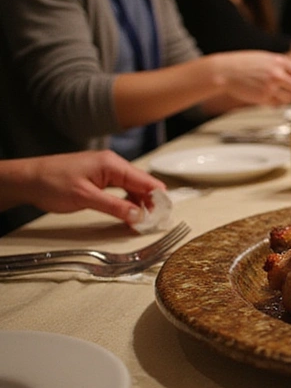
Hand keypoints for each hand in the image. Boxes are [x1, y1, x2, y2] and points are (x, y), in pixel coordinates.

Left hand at [1, 151, 165, 223]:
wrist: (27, 179)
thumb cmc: (51, 182)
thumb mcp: (85, 197)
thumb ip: (114, 207)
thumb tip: (138, 216)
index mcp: (112, 164)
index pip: (145, 180)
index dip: (158, 197)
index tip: (166, 213)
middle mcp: (112, 165)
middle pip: (141, 184)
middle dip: (150, 203)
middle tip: (155, 222)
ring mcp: (105, 172)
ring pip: (131, 189)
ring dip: (139, 205)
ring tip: (143, 222)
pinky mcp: (98, 179)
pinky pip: (120, 191)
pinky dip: (126, 203)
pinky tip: (129, 215)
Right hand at [212, 51, 290, 106]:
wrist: (225, 71)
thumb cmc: (244, 63)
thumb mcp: (266, 58)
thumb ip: (283, 65)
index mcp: (280, 61)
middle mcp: (277, 74)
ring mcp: (271, 87)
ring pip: (290, 97)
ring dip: (287, 96)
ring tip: (277, 91)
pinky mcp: (264, 98)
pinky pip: (278, 103)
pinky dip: (276, 101)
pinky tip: (267, 94)